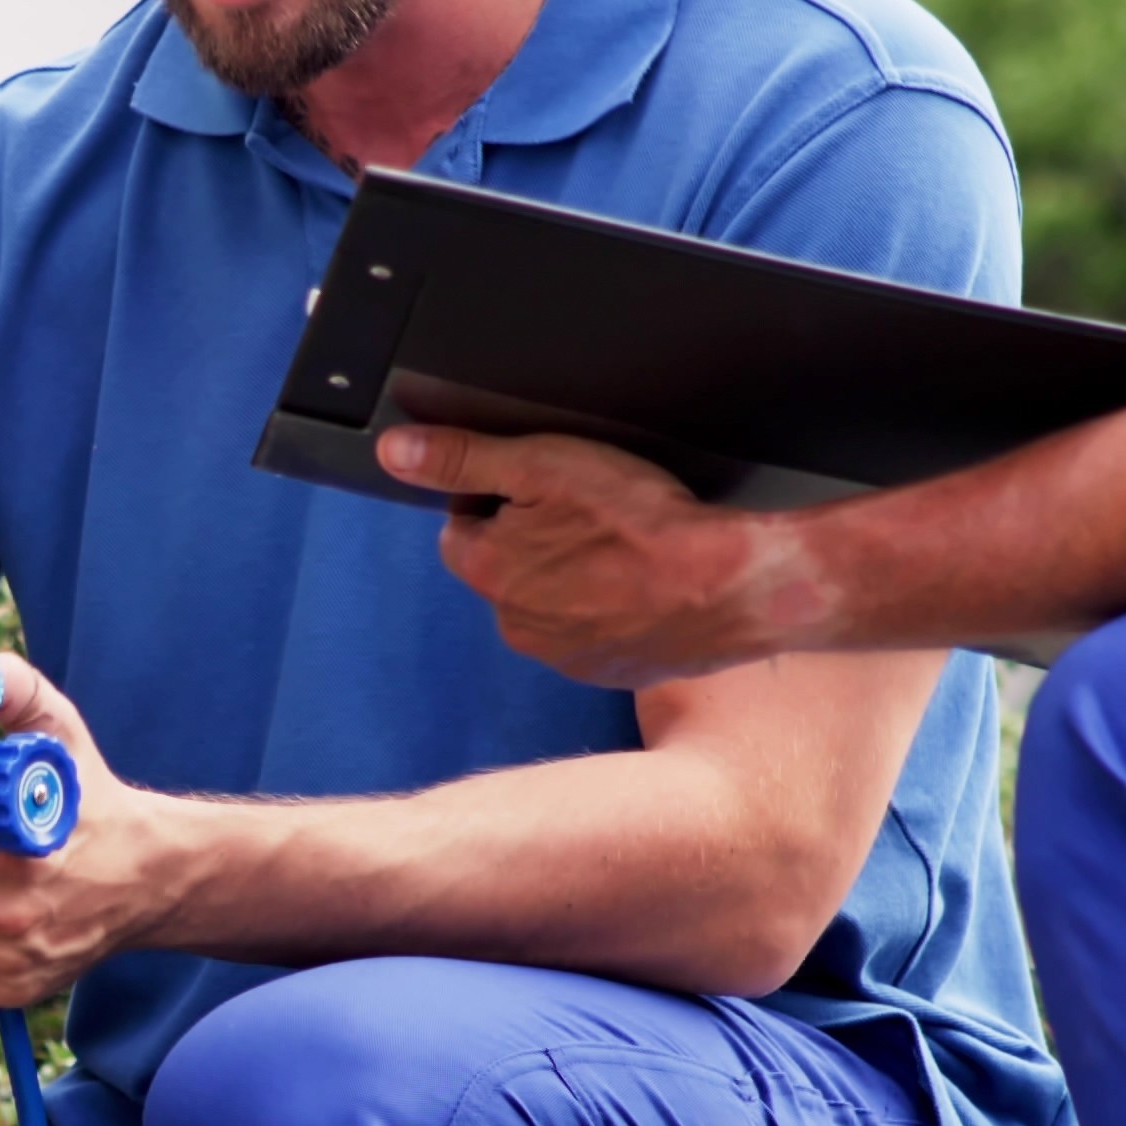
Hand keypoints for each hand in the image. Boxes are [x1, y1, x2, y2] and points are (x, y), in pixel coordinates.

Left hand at [375, 424, 836, 685]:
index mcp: (490, 575)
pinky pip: (594, 632)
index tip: (542, 486)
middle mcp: (517, 628)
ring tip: (623, 545)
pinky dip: (610, 608)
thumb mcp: (543, 465)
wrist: (732, 585)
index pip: (460, 530)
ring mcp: (566, 658)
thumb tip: (392, 452)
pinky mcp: (612, 674)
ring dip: (572, 577)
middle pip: (505, 570)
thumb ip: (462, 458)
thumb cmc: (641, 521)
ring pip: (551, 603)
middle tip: (589, 511)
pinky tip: (644, 582)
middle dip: (533, 541)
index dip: (495, 498)